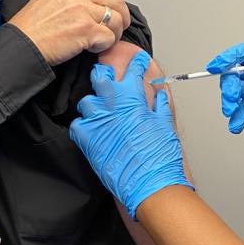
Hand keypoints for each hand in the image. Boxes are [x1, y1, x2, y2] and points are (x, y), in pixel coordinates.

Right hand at [9, 0, 129, 65]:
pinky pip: (109, 37)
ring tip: (101, 41)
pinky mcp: (85, 29)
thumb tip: (90, 5)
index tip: (109, 13)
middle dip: (120, 16)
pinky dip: (104, 45)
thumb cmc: (30, 29)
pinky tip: (90, 48)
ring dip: (113, 33)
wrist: (21, 46)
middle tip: (116, 28)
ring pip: (115, 19)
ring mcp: (82, 10)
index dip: (110, 1)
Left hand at [69, 51, 192, 217]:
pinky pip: (77, 125)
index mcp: (134, 100)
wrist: (149, 183)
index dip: (135, 63)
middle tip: (107, 76)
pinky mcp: (88, 140)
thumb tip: (160, 95)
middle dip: (103, 74)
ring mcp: (98, 122)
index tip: (136, 61)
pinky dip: (83, 126)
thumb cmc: (160, 158)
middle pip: (100, 78)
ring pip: (86, 102)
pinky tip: (91, 130)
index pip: (132, 72)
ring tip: (99, 109)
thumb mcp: (165, 126)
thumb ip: (160, 107)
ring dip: (93, 104)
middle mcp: (113, 107)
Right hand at [206, 43, 243, 152]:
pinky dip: (235, 119)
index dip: (229, 57)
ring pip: (235, 94)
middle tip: (231, 99)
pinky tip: (236, 126)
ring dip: (229, 103)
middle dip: (228, 85)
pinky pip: (241, 113)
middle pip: (235, 74)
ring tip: (233, 114)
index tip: (216, 66)